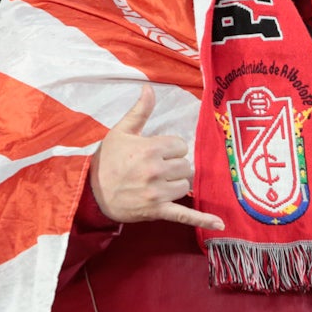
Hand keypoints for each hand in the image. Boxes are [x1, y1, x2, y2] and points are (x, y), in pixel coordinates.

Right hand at [90, 87, 224, 229]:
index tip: (158, 152)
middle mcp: (156, 170)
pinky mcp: (158, 210)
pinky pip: (185, 215)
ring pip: (186, 185)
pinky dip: (203, 219)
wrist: (91, 192)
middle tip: (157, 168)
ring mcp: (158, 192)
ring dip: (177, 183)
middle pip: (186, 166)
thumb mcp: (120, 132)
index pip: (181, 146)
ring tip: (159, 183)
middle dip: (175, 166)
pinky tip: (219, 224)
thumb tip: (149, 88)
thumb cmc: (107, 160)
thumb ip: (140, 111)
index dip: (171, 149)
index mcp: (150, 149)